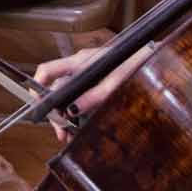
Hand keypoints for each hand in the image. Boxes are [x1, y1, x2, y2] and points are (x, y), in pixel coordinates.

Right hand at [31, 42, 155, 138]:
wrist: (153, 57)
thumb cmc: (136, 64)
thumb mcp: (114, 84)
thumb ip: (92, 97)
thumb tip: (72, 111)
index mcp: (80, 62)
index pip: (48, 70)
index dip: (37, 87)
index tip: (37, 107)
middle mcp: (80, 65)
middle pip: (58, 89)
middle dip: (56, 112)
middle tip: (61, 133)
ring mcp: (88, 72)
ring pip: (69, 95)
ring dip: (67, 114)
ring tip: (70, 133)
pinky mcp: (96, 79)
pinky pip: (80, 95)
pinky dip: (78, 110)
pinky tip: (82, 124)